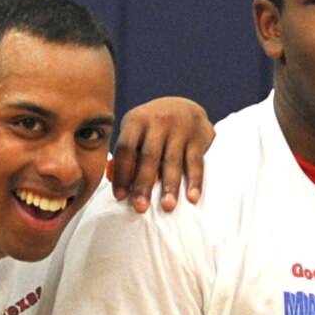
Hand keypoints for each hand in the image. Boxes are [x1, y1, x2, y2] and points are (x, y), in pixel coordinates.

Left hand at [108, 97, 212, 212]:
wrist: (186, 106)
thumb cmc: (154, 127)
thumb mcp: (137, 130)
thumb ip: (128, 153)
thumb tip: (116, 183)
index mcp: (136, 120)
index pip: (126, 149)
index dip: (121, 174)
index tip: (120, 197)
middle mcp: (157, 121)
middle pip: (148, 157)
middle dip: (143, 184)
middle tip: (140, 208)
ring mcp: (179, 128)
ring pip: (173, 162)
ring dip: (170, 187)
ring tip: (167, 207)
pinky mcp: (198, 137)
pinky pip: (196, 162)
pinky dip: (195, 181)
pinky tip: (192, 198)